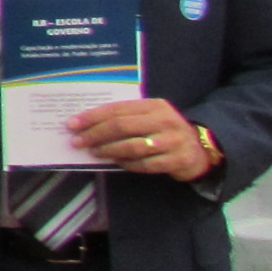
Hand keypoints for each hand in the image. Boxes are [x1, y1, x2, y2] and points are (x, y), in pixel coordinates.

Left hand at [66, 97, 216, 181]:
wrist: (199, 148)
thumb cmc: (164, 131)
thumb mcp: (150, 117)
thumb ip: (126, 117)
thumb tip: (87, 124)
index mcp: (155, 105)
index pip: (118, 109)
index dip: (93, 117)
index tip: (72, 124)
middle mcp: (165, 121)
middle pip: (123, 126)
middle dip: (96, 134)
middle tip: (78, 141)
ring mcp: (173, 141)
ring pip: (133, 146)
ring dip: (109, 150)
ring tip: (95, 152)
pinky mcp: (177, 160)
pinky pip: (145, 164)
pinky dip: (127, 164)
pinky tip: (116, 162)